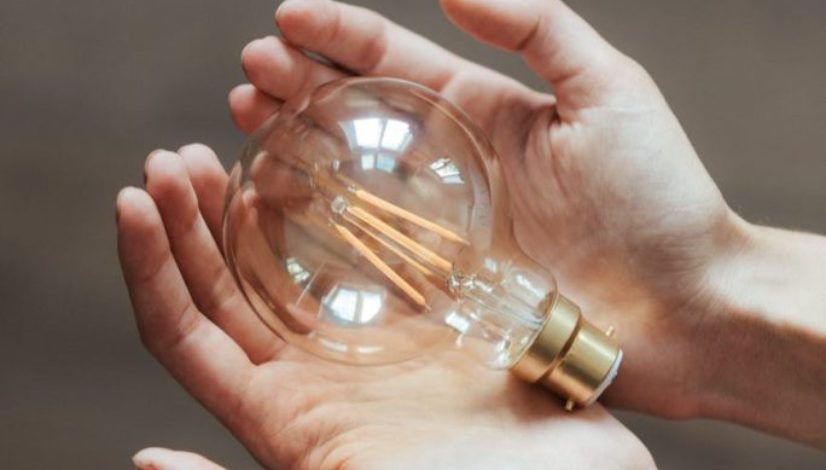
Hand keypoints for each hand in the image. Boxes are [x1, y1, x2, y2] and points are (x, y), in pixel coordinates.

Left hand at [117, 142, 652, 467]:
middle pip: (222, 293)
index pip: (185, 335)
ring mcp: (361, 353)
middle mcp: (310, 382)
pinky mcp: (415, 331)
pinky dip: (331, 221)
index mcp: (280, 421)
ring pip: (283, 272)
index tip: (134, 196)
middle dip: (187, 222)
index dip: (150, 268)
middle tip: (175, 157)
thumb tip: (144, 457)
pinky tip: (321, 180)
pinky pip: (361, 265)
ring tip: (228, 151)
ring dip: (246, 210)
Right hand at [232, 0, 743, 419]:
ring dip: (297, 147)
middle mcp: (453, 164)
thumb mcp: (609, 90)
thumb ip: (537, 26)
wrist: (686, 306)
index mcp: (486, 112)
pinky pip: (366, 249)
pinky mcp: (439, 282)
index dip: (339, 35)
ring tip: (250, 122)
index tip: (286, 17)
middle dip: (300, 86)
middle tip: (250, 72)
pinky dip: (319, 227)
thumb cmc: (658, 200)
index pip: (396, 61)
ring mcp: (442, 225)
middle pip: (359, 114)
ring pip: (351, 176)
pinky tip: (280, 206)